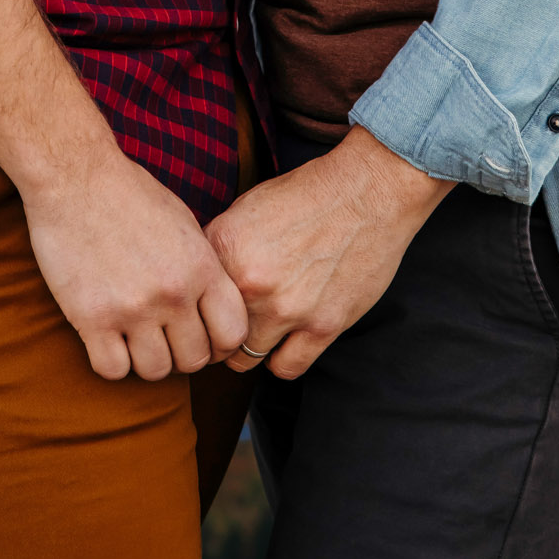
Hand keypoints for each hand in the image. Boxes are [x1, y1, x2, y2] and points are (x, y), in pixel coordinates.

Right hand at [23, 141, 250, 384]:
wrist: (75, 176)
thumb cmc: (129, 194)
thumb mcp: (183, 224)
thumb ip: (203, 268)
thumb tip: (213, 308)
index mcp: (201, 266)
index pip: (233, 334)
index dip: (220, 344)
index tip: (203, 338)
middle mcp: (174, 292)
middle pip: (194, 359)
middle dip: (181, 353)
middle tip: (163, 337)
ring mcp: (133, 308)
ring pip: (155, 371)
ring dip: (146, 360)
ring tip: (134, 337)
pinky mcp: (92, 318)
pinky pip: (112, 370)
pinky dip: (111, 361)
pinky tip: (107, 337)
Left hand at [206, 127, 451, 379]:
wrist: (367, 190)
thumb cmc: (308, 193)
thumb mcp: (248, 206)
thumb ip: (221, 246)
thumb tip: (199, 278)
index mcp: (226, 245)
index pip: (191, 298)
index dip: (198, 307)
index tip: (207, 311)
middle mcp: (249, 281)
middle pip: (214, 335)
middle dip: (221, 332)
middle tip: (233, 325)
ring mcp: (287, 307)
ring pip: (245, 360)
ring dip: (250, 348)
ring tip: (262, 330)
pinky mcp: (322, 326)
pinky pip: (285, 368)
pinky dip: (283, 358)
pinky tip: (289, 340)